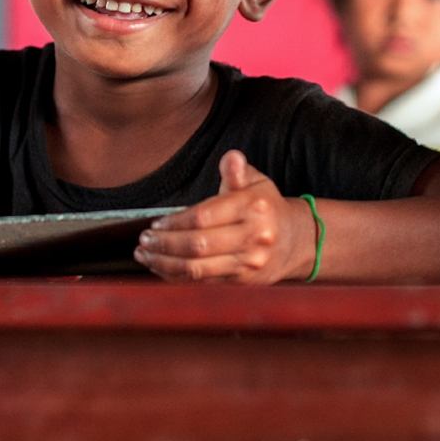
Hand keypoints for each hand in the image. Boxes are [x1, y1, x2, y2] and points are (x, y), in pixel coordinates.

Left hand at [134, 150, 316, 283]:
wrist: (296, 241)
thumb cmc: (266, 207)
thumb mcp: (256, 183)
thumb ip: (237, 172)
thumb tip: (231, 157)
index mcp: (254, 208)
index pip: (203, 217)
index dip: (174, 222)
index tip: (155, 224)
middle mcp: (254, 237)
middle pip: (197, 246)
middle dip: (164, 244)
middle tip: (144, 240)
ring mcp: (248, 264)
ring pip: (196, 269)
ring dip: (164, 263)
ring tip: (144, 255)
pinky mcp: (242, 283)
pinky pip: (202, 283)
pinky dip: (176, 277)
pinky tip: (160, 268)